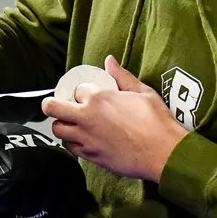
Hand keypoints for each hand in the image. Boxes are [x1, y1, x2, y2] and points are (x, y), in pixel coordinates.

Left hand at [41, 55, 188, 182]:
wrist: (164, 153)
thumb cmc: (157, 122)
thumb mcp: (143, 92)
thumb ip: (122, 76)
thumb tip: (109, 61)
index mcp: (99, 98)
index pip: (77, 90)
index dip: (82, 92)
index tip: (88, 95)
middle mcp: (87, 117)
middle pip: (52, 109)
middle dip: (52, 105)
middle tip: (59, 106)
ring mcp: (86, 138)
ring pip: (58, 130)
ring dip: (62, 125)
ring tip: (73, 124)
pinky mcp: (90, 156)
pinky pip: (70, 149)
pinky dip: (72, 143)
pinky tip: (83, 140)